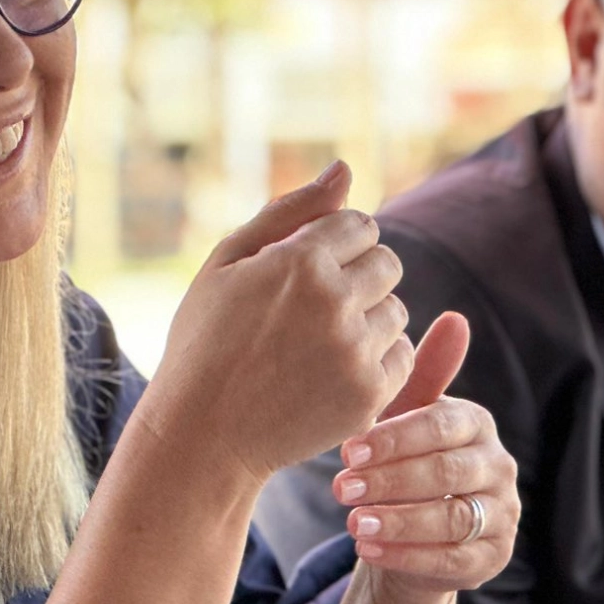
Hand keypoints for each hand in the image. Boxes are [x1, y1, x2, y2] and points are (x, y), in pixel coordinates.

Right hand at [137, 161, 412, 490]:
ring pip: (397, 310)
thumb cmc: (204, 341)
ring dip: (368, 319)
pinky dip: (375, 360)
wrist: (201, 435)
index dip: (334, 244)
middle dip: (358, 276)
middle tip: (314, 308)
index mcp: (300, 260)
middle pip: (387, 263)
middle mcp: (335, 301)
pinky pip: (401, 356)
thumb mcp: (226, 264)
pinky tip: (331, 371)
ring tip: (318, 343)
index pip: (360, 224)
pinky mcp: (369, 395)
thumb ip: (289, 211)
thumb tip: (346, 168)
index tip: (305, 272)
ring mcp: (355, 351)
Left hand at [332, 313, 518, 602]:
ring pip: (453, 518)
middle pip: (447, 472)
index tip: (347, 451)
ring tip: (353, 524)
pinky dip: (408, 556)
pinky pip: (453, 560)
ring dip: (398, 522)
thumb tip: (455, 318)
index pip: (441, 425)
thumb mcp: (402, 418)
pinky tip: (368, 551)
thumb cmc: (401, 460)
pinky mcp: (494, 558)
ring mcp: (502, 514)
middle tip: (341, 488)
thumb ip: (419, 374)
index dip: (395, 439)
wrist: (409, 531)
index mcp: (476, 423)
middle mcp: (498, 466)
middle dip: (390, 481)